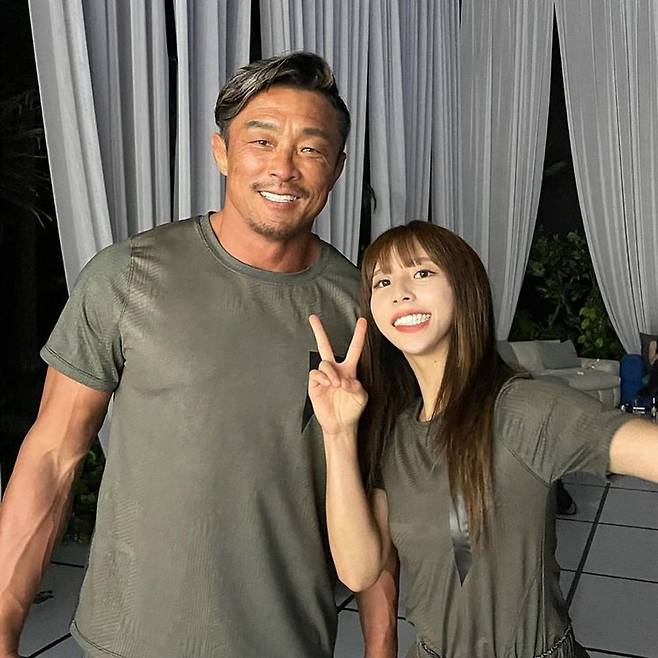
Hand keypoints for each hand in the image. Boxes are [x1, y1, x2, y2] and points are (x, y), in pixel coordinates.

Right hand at [308, 315, 367, 435]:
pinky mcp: (314, 385)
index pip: (354, 349)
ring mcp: (324, 376)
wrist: (341, 424)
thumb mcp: (362, 396)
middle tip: (313, 317)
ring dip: (331, 373)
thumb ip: (356, 385)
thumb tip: (343, 380)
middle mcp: (335, 370)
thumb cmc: (353, 409)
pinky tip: (328, 384)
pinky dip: (323, 377)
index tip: (363, 321)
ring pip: (324, 363)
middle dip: (319, 332)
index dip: (359, 335)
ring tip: (336, 384)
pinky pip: (315, 374)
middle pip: (325, 346)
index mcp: (349, 370)